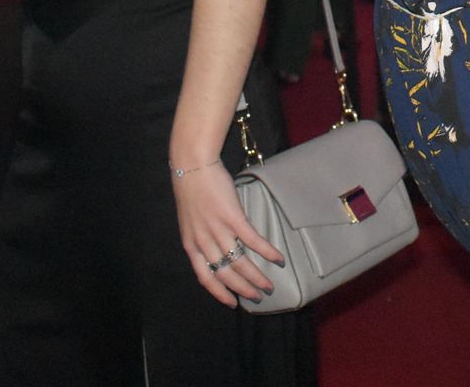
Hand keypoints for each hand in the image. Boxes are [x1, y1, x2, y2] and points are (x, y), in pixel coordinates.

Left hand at [173, 162, 284, 306]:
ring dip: (257, 276)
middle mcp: (204, 242)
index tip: (232, 303)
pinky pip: (252, 240)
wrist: (193, 167)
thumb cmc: (192, 191)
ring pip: (240, 262)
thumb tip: (217, 250)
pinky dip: (267, 252)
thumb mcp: (191, 221)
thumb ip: (202, 237)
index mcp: (191, 245)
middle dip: (243, 289)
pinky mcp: (233, 217)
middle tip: (258, 296)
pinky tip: (279, 258)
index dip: (219, 293)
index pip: (205, 277)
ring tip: (269, 284)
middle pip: (226, 274)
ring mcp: (218, 230)